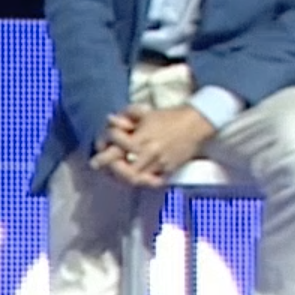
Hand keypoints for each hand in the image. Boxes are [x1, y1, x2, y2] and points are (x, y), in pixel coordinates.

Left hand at [96, 105, 216, 187]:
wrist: (196, 123)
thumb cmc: (168, 117)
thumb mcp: (145, 112)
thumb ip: (127, 114)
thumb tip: (110, 119)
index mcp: (144, 137)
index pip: (118, 142)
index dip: (108, 139)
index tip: (103, 140)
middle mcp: (151, 153)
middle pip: (125, 168)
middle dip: (109, 165)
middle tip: (98, 163)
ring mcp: (161, 164)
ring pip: (136, 178)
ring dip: (121, 175)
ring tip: (113, 171)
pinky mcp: (170, 170)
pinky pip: (152, 182)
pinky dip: (141, 181)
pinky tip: (134, 176)